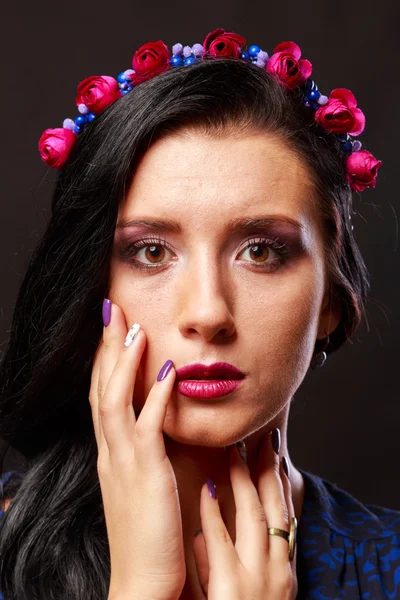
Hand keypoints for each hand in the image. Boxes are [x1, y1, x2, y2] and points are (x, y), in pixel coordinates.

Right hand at [89, 302, 185, 599]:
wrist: (143, 582)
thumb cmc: (148, 534)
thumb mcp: (143, 486)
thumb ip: (147, 454)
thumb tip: (160, 424)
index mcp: (111, 453)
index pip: (102, 395)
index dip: (105, 361)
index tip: (113, 330)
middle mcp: (110, 451)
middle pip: (101, 388)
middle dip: (106, 348)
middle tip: (112, 311)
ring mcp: (123, 461)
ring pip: (114, 400)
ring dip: (122, 362)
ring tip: (132, 328)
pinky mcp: (144, 474)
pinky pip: (147, 427)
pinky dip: (154, 397)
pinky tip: (168, 371)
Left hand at [192, 431, 297, 598]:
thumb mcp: (241, 593)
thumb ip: (224, 560)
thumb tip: (202, 533)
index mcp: (280, 570)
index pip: (282, 514)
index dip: (278, 480)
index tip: (272, 449)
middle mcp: (275, 570)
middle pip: (275, 508)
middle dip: (269, 469)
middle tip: (261, 435)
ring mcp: (256, 579)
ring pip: (255, 517)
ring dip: (245, 481)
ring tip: (235, 449)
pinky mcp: (231, 590)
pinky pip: (222, 544)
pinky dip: (215, 515)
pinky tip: (207, 490)